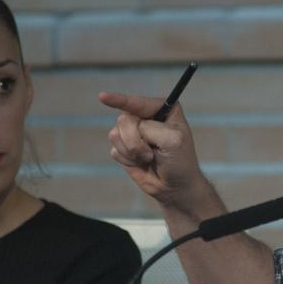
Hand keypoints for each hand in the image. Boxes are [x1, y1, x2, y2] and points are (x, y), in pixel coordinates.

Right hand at [99, 91, 209, 216]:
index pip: (138, 102)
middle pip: (124, 119)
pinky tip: (140, 163)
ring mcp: (133, 132)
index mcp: (163, 109)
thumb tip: (128, 127)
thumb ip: (149, 128)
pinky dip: (127, 160)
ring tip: (149, 158)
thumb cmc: (180, 161)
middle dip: (135, 141)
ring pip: (115, 134)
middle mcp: (146, 117)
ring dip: (132, 151)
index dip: (119, 99)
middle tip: (151, 154)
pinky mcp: (124, 147)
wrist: (174, 187)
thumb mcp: (172, 140)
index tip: (102, 96)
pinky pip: (114, 149)